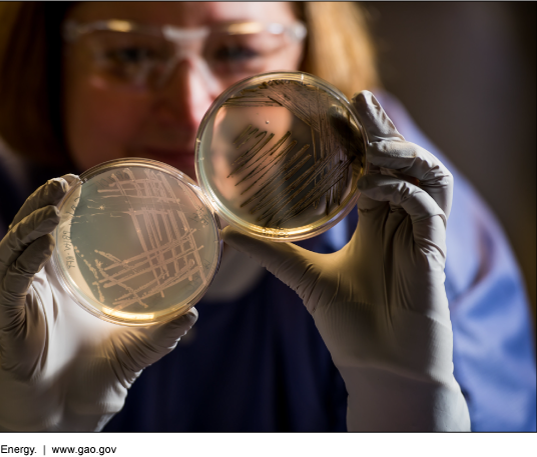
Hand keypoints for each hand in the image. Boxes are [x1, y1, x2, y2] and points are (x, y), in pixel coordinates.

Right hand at [0, 175, 196, 430]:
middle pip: (28, 232)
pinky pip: (10, 287)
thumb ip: (163, 331)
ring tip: (54, 207)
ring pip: (12, 252)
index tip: (78, 180)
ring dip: (29, 226)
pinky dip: (23, 265)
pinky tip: (43, 247)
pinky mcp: (10, 324)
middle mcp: (39, 286)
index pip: (56, 233)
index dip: (61, 205)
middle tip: (63, 183)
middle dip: (41, 204)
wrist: (72, 414)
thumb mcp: (137, 346)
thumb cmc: (99, 375)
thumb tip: (195, 311)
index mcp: (65, 282)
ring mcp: (22, 302)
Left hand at [222, 91, 469, 430]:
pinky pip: (426, 209)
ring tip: (370, 141)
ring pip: (428, 176)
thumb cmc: (349, 325)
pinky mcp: (433, 255)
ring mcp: (421, 237)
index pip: (376, 169)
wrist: (378, 369)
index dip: (365, 139)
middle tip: (360, 100)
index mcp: (377, 224)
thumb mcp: (304, 277)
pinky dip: (401, 192)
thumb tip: (225, 231)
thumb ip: (271, 251)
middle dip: (385, 130)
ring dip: (401, 154)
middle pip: (403, 163)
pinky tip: (371, 188)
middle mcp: (401, 223)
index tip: (343, 110)